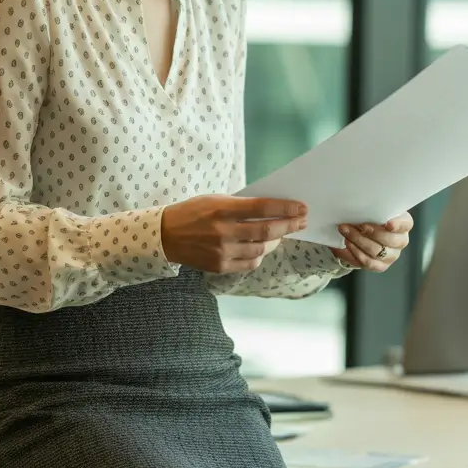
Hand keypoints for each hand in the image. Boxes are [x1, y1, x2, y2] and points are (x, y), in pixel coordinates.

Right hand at [160, 195, 308, 272]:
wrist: (165, 236)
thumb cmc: (192, 212)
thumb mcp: (214, 200)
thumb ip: (241, 205)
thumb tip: (273, 209)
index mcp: (221, 209)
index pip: (262, 207)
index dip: (286, 208)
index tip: (302, 208)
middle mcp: (223, 232)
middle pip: (266, 230)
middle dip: (289, 225)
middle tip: (302, 221)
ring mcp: (222, 252)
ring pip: (261, 249)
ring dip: (275, 241)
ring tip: (281, 234)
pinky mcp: (219, 267)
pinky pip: (250, 263)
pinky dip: (260, 256)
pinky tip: (262, 248)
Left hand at [331, 212, 412, 271]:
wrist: (364, 232)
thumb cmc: (372, 217)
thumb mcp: (375, 209)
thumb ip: (374, 208)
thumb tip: (360, 206)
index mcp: (404, 224)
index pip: (404, 224)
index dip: (397, 225)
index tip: (388, 224)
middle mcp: (400, 241)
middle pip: (389, 240)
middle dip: (371, 232)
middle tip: (357, 225)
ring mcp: (391, 255)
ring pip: (376, 252)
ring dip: (358, 241)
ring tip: (345, 231)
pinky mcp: (381, 266)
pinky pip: (368, 263)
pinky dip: (355, 253)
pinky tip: (346, 244)